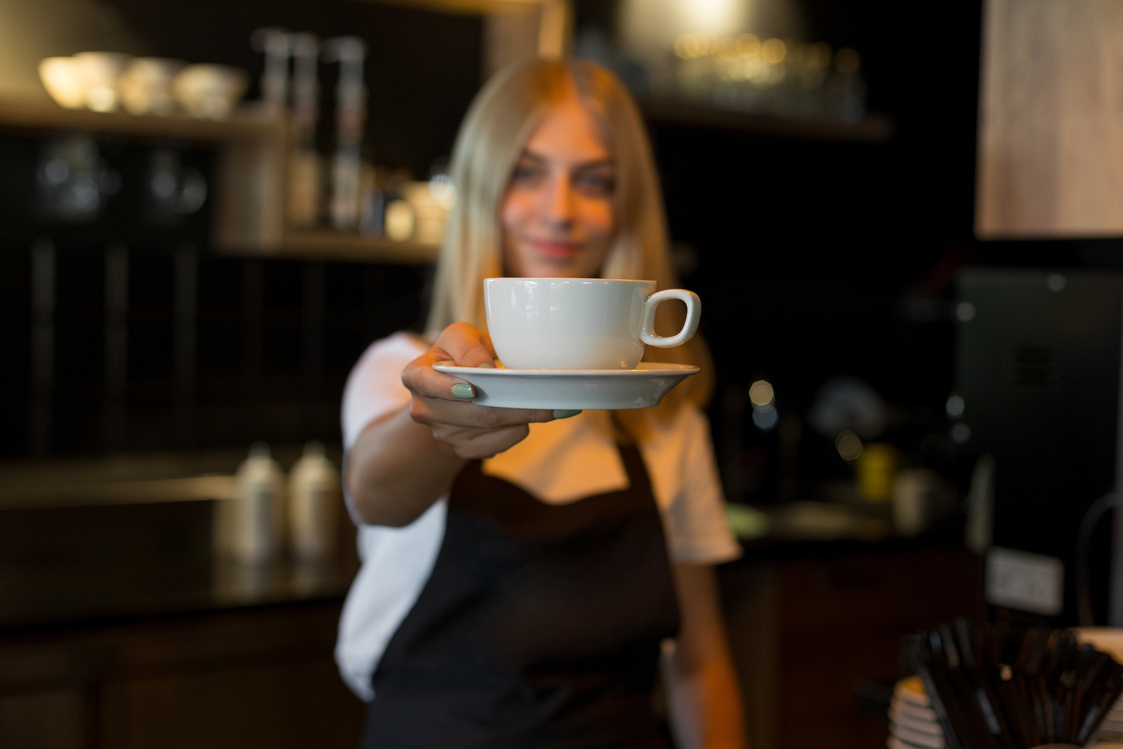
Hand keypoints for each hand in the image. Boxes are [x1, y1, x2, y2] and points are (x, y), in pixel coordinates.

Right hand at [402, 322, 557, 459]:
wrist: (451, 391)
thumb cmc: (458, 355)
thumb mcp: (460, 338)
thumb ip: (469, 346)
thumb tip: (485, 368)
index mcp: (416, 375)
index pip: (426, 382)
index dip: (448, 388)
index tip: (472, 390)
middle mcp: (424, 409)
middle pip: (475, 411)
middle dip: (516, 404)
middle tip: (551, 398)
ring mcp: (442, 434)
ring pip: (491, 427)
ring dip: (524, 417)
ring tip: (550, 406)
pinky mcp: (461, 450)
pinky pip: (497, 444)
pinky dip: (517, 431)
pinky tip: (527, 419)